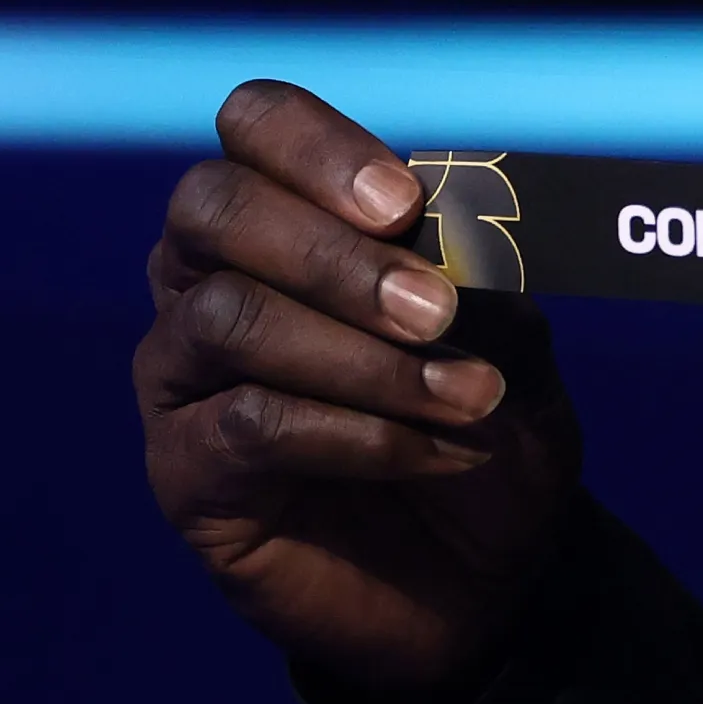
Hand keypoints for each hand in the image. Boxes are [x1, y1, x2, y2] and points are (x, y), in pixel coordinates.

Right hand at [134, 81, 581, 697]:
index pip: (256, 126)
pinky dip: (360, 435)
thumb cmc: (488, 431)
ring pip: (229, 318)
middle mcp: (212, 277)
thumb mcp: (518, 347)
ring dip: (364, 357)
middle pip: (214, 207)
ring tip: (468, 395)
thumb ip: (487, 281)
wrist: (486, 577)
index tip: (405, 202)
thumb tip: (461, 238)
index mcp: (291, 216)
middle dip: (332, 253)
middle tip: (435, 310)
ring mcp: (185, 373)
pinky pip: (248, 424)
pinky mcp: (185, 470)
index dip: (317, 148)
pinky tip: (435, 453)